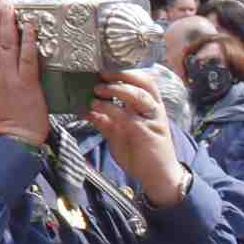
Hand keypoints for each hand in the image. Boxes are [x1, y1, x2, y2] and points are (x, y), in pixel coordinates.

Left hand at [88, 71, 189, 209]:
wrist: (159, 177)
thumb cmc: (141, 152)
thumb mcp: (119, 133)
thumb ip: (105, 121)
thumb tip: (85, 109)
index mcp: (149, 106)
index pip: (143, 81)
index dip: (126, 72)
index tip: (105, 67)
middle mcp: (153, 110)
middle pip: (144, 83)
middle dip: (122, 75)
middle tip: (101, 74)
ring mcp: (151, 121)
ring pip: (138, 97)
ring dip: (116, 91)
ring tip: (96, 91)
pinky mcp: (146, 134)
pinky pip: (128, 117)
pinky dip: (109, 111)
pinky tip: (94, 110)